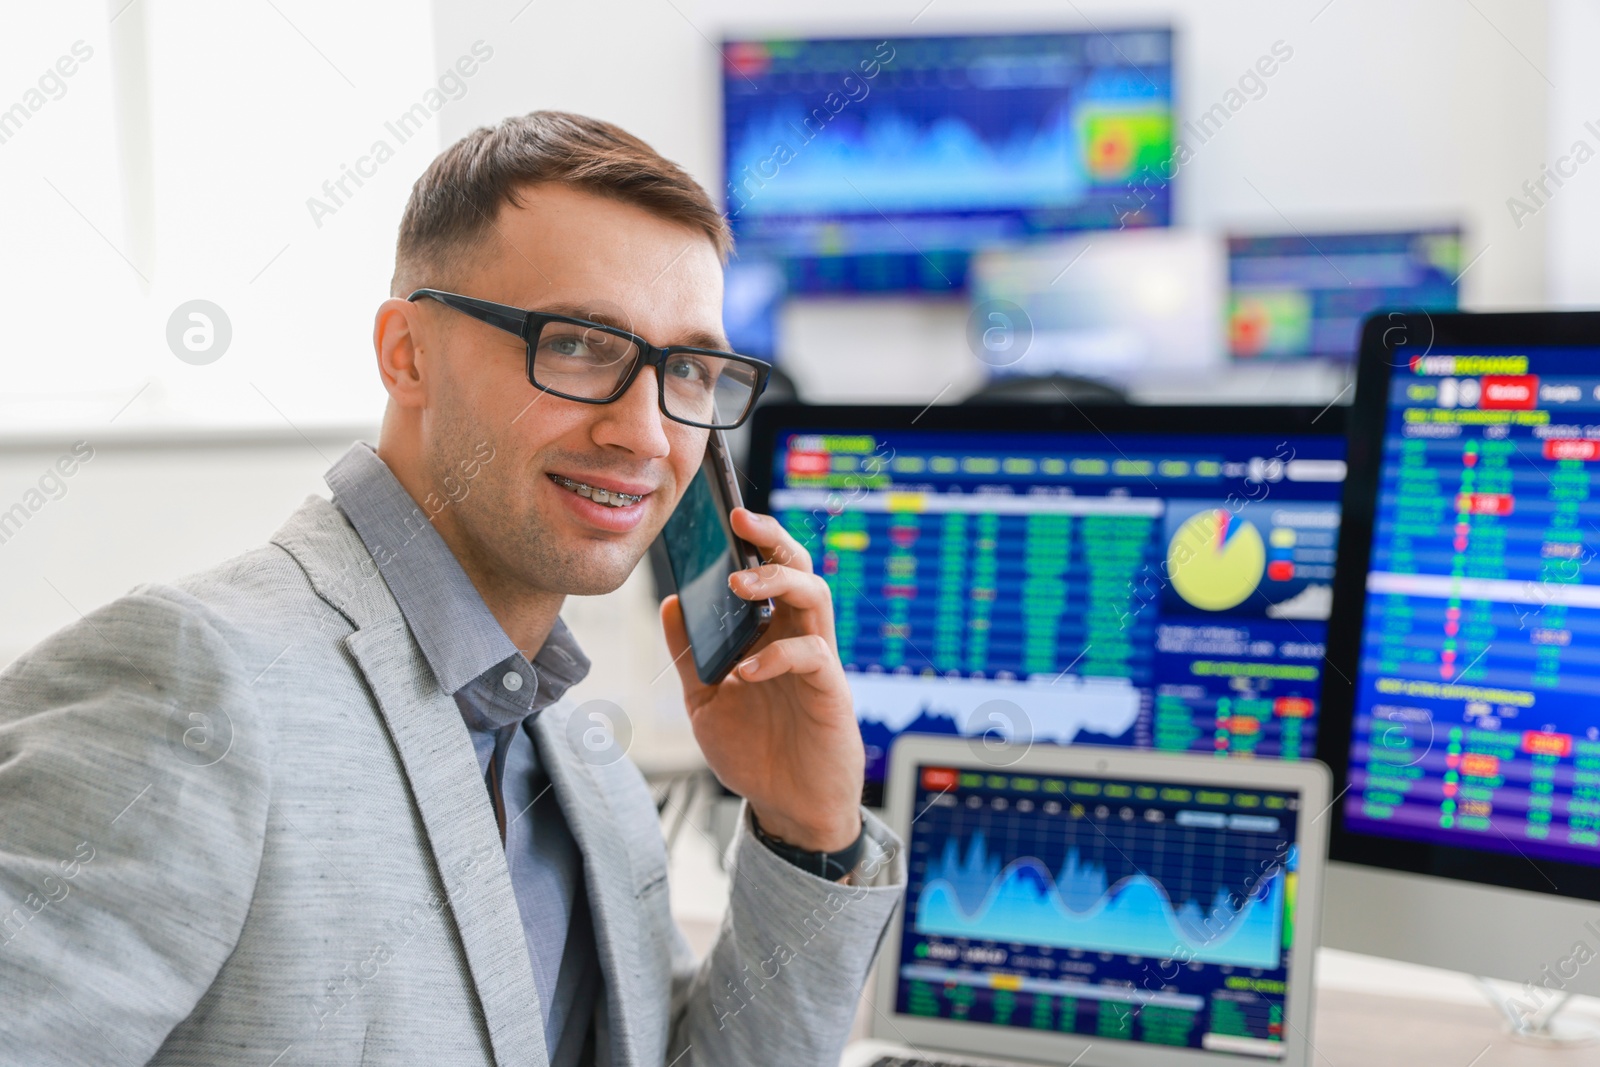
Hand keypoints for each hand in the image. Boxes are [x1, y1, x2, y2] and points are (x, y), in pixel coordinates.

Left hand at [660, 507, 862, 852]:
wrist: (788, 808)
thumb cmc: (755, 752)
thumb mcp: (706, 700)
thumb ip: (692, 654)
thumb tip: (672, 603)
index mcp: (771, 633)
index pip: (768, 571)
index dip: (752, 541)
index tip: (721, 515)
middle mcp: (798, 637)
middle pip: (798, 567)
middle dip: (772, 539)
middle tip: (739, 521)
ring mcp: (817, 663)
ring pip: (815, 595)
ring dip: (778, 581)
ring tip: (740, 584)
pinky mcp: (830, 692)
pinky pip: (812, 655)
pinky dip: (777, 655)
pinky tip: (746, 670)